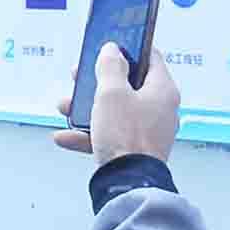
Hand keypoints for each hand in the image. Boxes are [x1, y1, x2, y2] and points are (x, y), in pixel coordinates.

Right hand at [52, 42, 180, 164]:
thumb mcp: (111, 93)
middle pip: (128, 85)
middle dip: (98, 82)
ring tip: (66, 108)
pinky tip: (66, 137)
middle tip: (80, 77)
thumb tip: (112, 50)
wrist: (128, 184)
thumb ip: (110, 67)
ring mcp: (149, 131)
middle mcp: (160, 109)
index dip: (129, 48)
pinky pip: (111, 135)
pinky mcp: (136, 150)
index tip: (111, 45)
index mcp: (162, 89)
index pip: (151, 57)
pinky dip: (89, 134)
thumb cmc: (126, 135)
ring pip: (116, 111)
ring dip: (88, 108)